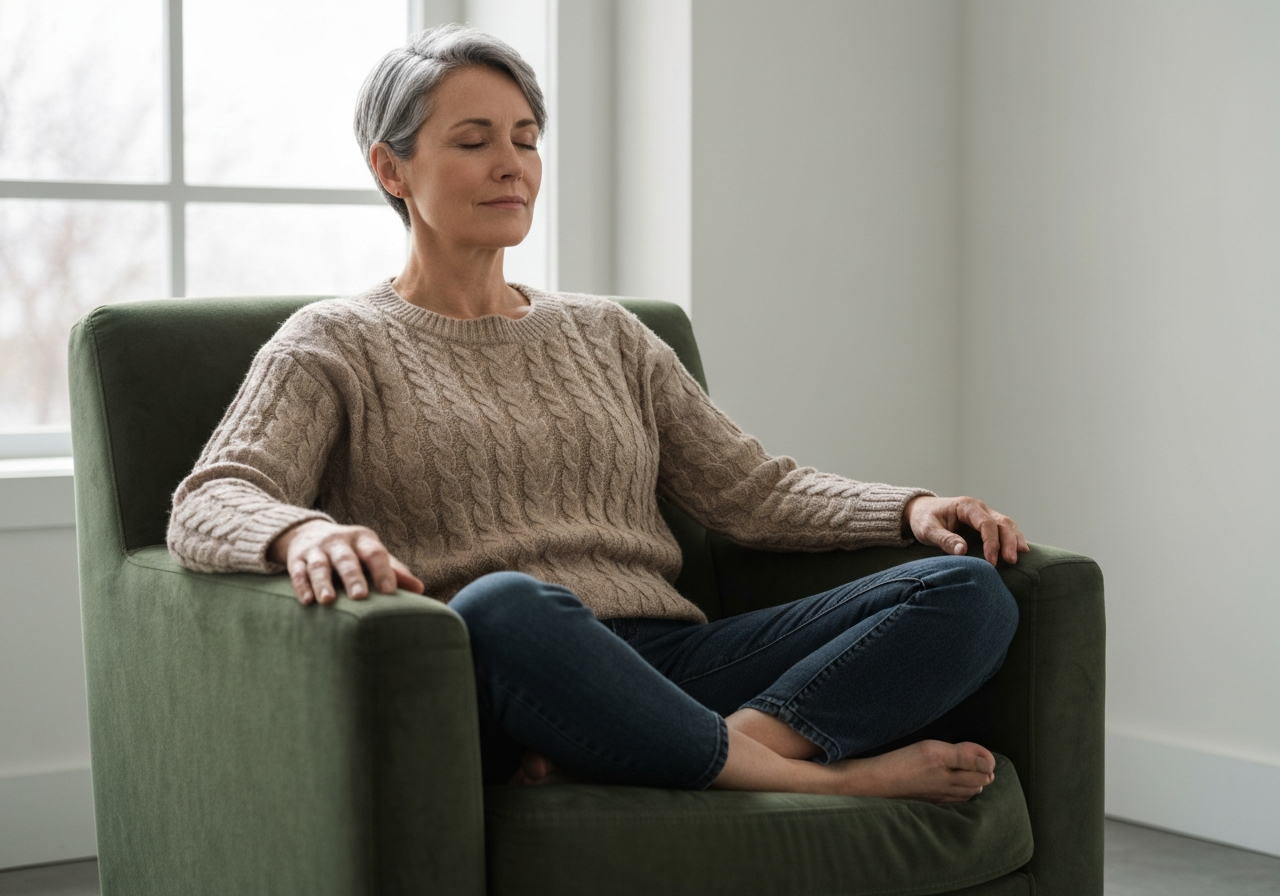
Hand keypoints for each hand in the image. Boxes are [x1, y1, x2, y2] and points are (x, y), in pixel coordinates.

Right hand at [268, 519, 424, 605]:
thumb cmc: (351, 551)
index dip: (383, 571)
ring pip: (320, 565)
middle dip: (353, 577)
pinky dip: (302, 586)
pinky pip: (297, 572)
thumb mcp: (371, 553)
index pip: (375, 553)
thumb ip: (393, 570)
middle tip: (359, 597)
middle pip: (347, 559)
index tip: (390, 591)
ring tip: (328, 601)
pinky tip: (307, 601)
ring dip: (323, 583)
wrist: (308, 532)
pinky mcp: (297, 559)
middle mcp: (339, 542)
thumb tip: (419, 589)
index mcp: (363, 540)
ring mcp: (317, 550)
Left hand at [903, 495, 1028, 565]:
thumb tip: (963, 551)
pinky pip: (1003, 529)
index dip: (991, 542)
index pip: (986, 523)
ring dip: (1015, 540)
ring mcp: (985, 514)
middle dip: (1008, 542)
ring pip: (1007, 524)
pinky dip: (1012, 538)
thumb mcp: (928, 530)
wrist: (922, 511)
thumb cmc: (924, 519)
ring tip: (1021, 556)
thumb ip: (944, 539)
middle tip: (1011, 561)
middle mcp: (979, 508)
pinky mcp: (986, 523)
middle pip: (1002, 523)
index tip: (991, 561)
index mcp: (966, 506)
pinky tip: (1020, 550)